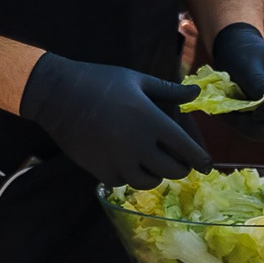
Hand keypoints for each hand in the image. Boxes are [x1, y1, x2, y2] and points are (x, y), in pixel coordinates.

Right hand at [19, 52, 211, 187]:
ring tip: (151, 165)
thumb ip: (169, 91)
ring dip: (155, 175)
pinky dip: (128, 177)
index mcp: (152, 121)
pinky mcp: (99, 169)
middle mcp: (139, 146)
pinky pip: (122, 183)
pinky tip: (127, 165)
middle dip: (180, 168)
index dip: (200, 159)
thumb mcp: (137, 80)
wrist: (58, 95)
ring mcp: (118, 160)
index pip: (188, 150)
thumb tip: (196, 94)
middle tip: (177, 163)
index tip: (205, 164)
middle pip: (172, 171)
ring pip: (148, 182)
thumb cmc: (100, 81)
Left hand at [210, 22, 263, 139]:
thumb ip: (255, 81)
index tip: (256, 110)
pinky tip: (227, 115)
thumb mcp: (246, 62)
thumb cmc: (241, 53)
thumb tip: (260, 105)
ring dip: (249, 129)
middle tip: (239, 118)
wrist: (234, 51)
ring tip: (227, 114)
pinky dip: (241, 129)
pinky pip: (258, 133)